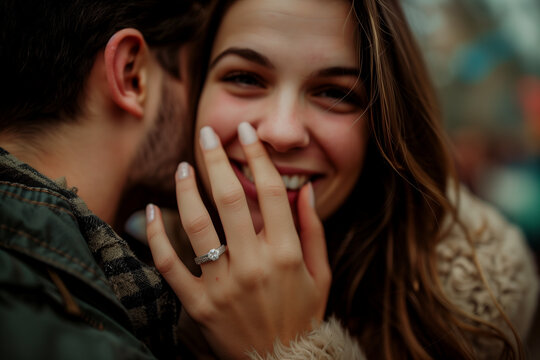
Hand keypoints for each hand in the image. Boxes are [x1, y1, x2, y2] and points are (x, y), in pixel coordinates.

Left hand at [146, 122, 330, 358]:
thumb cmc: (304, 315)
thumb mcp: (321, 274)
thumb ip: (314, 230)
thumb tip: (305, 188)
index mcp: (286, 253)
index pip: (270, 191)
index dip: (257, 155)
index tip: (247, 132)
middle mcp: (254, 264)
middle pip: (229, 198)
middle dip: (217, 159)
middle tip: (208, 134)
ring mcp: (223, 285)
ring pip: (196, 225)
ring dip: (185, 189)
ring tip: (183, 167)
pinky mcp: (199, 304)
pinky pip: (169, 265)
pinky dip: (155, 236)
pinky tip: (151, 211)